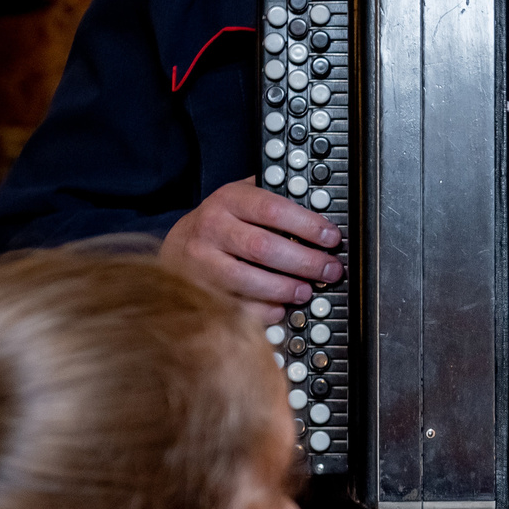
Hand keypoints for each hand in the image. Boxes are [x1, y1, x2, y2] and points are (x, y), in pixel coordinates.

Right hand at [163, 180, 342, 325]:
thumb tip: (322, 211)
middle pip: (264, 248)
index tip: (331, 238)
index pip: (273, 210)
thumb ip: (275, 199)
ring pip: (247, 279)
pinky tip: (279, 308)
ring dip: (283, 289)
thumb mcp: (243, 198)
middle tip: (329, 270)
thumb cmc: (222, 222)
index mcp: (229, 199)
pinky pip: (235, 305)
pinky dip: (262, 310)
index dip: (307, 226)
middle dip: (304, 262)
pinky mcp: (199, 290)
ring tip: (305, 291)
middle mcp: (212, 228)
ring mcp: (202, 261)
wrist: (178, 244)